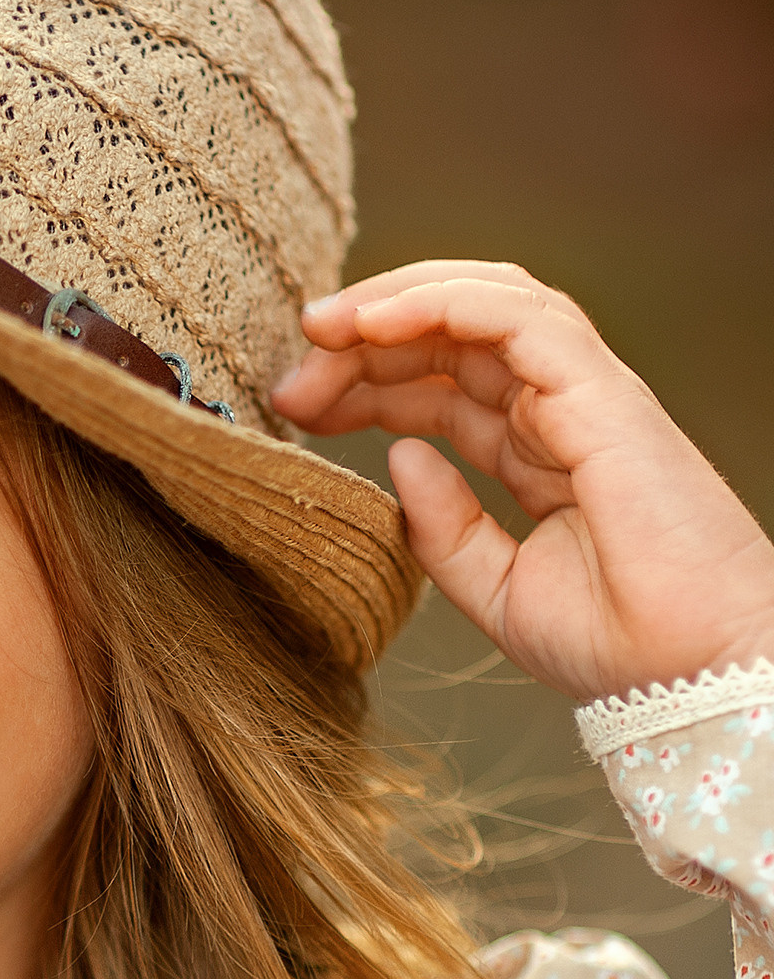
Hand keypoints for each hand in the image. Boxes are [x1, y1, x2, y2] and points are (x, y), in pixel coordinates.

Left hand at [272, 259, 773, 701]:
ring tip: (321, 328)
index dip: (365, 380)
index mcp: (536, 452)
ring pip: (484, 305)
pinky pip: (519, 317)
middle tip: (290, 375)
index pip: (442, 385)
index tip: (295, 403)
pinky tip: (375, 321)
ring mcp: (585, 395)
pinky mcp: (602, 394)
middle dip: (362, 343)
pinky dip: (443, 303)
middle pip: (450, 338)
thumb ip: (442, 527)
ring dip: (394, 305)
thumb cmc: (615, 644)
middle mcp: (559, 411)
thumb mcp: (494, 588)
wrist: (689, 675)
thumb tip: (397, 456)